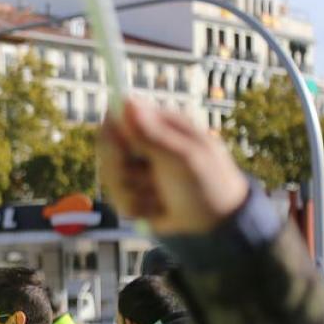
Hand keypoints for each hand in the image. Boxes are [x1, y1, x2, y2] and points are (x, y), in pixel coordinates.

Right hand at [99, 98, 248, 235]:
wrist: (216, 223)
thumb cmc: (208, 183)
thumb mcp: (181, 157)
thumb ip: (151, 134)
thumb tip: (126, 100)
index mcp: (159, 126)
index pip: (116, 118)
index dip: (111, 134)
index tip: (120, 149)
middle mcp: (144, 145)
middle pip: (107, 149)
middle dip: (121, 169)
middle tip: (148, 178)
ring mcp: (137, 171)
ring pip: (110, 178)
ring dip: (133, 192)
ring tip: (160, 197)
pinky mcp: (133, 194)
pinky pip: (117, 200)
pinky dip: (136, 208)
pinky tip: (156, 209)